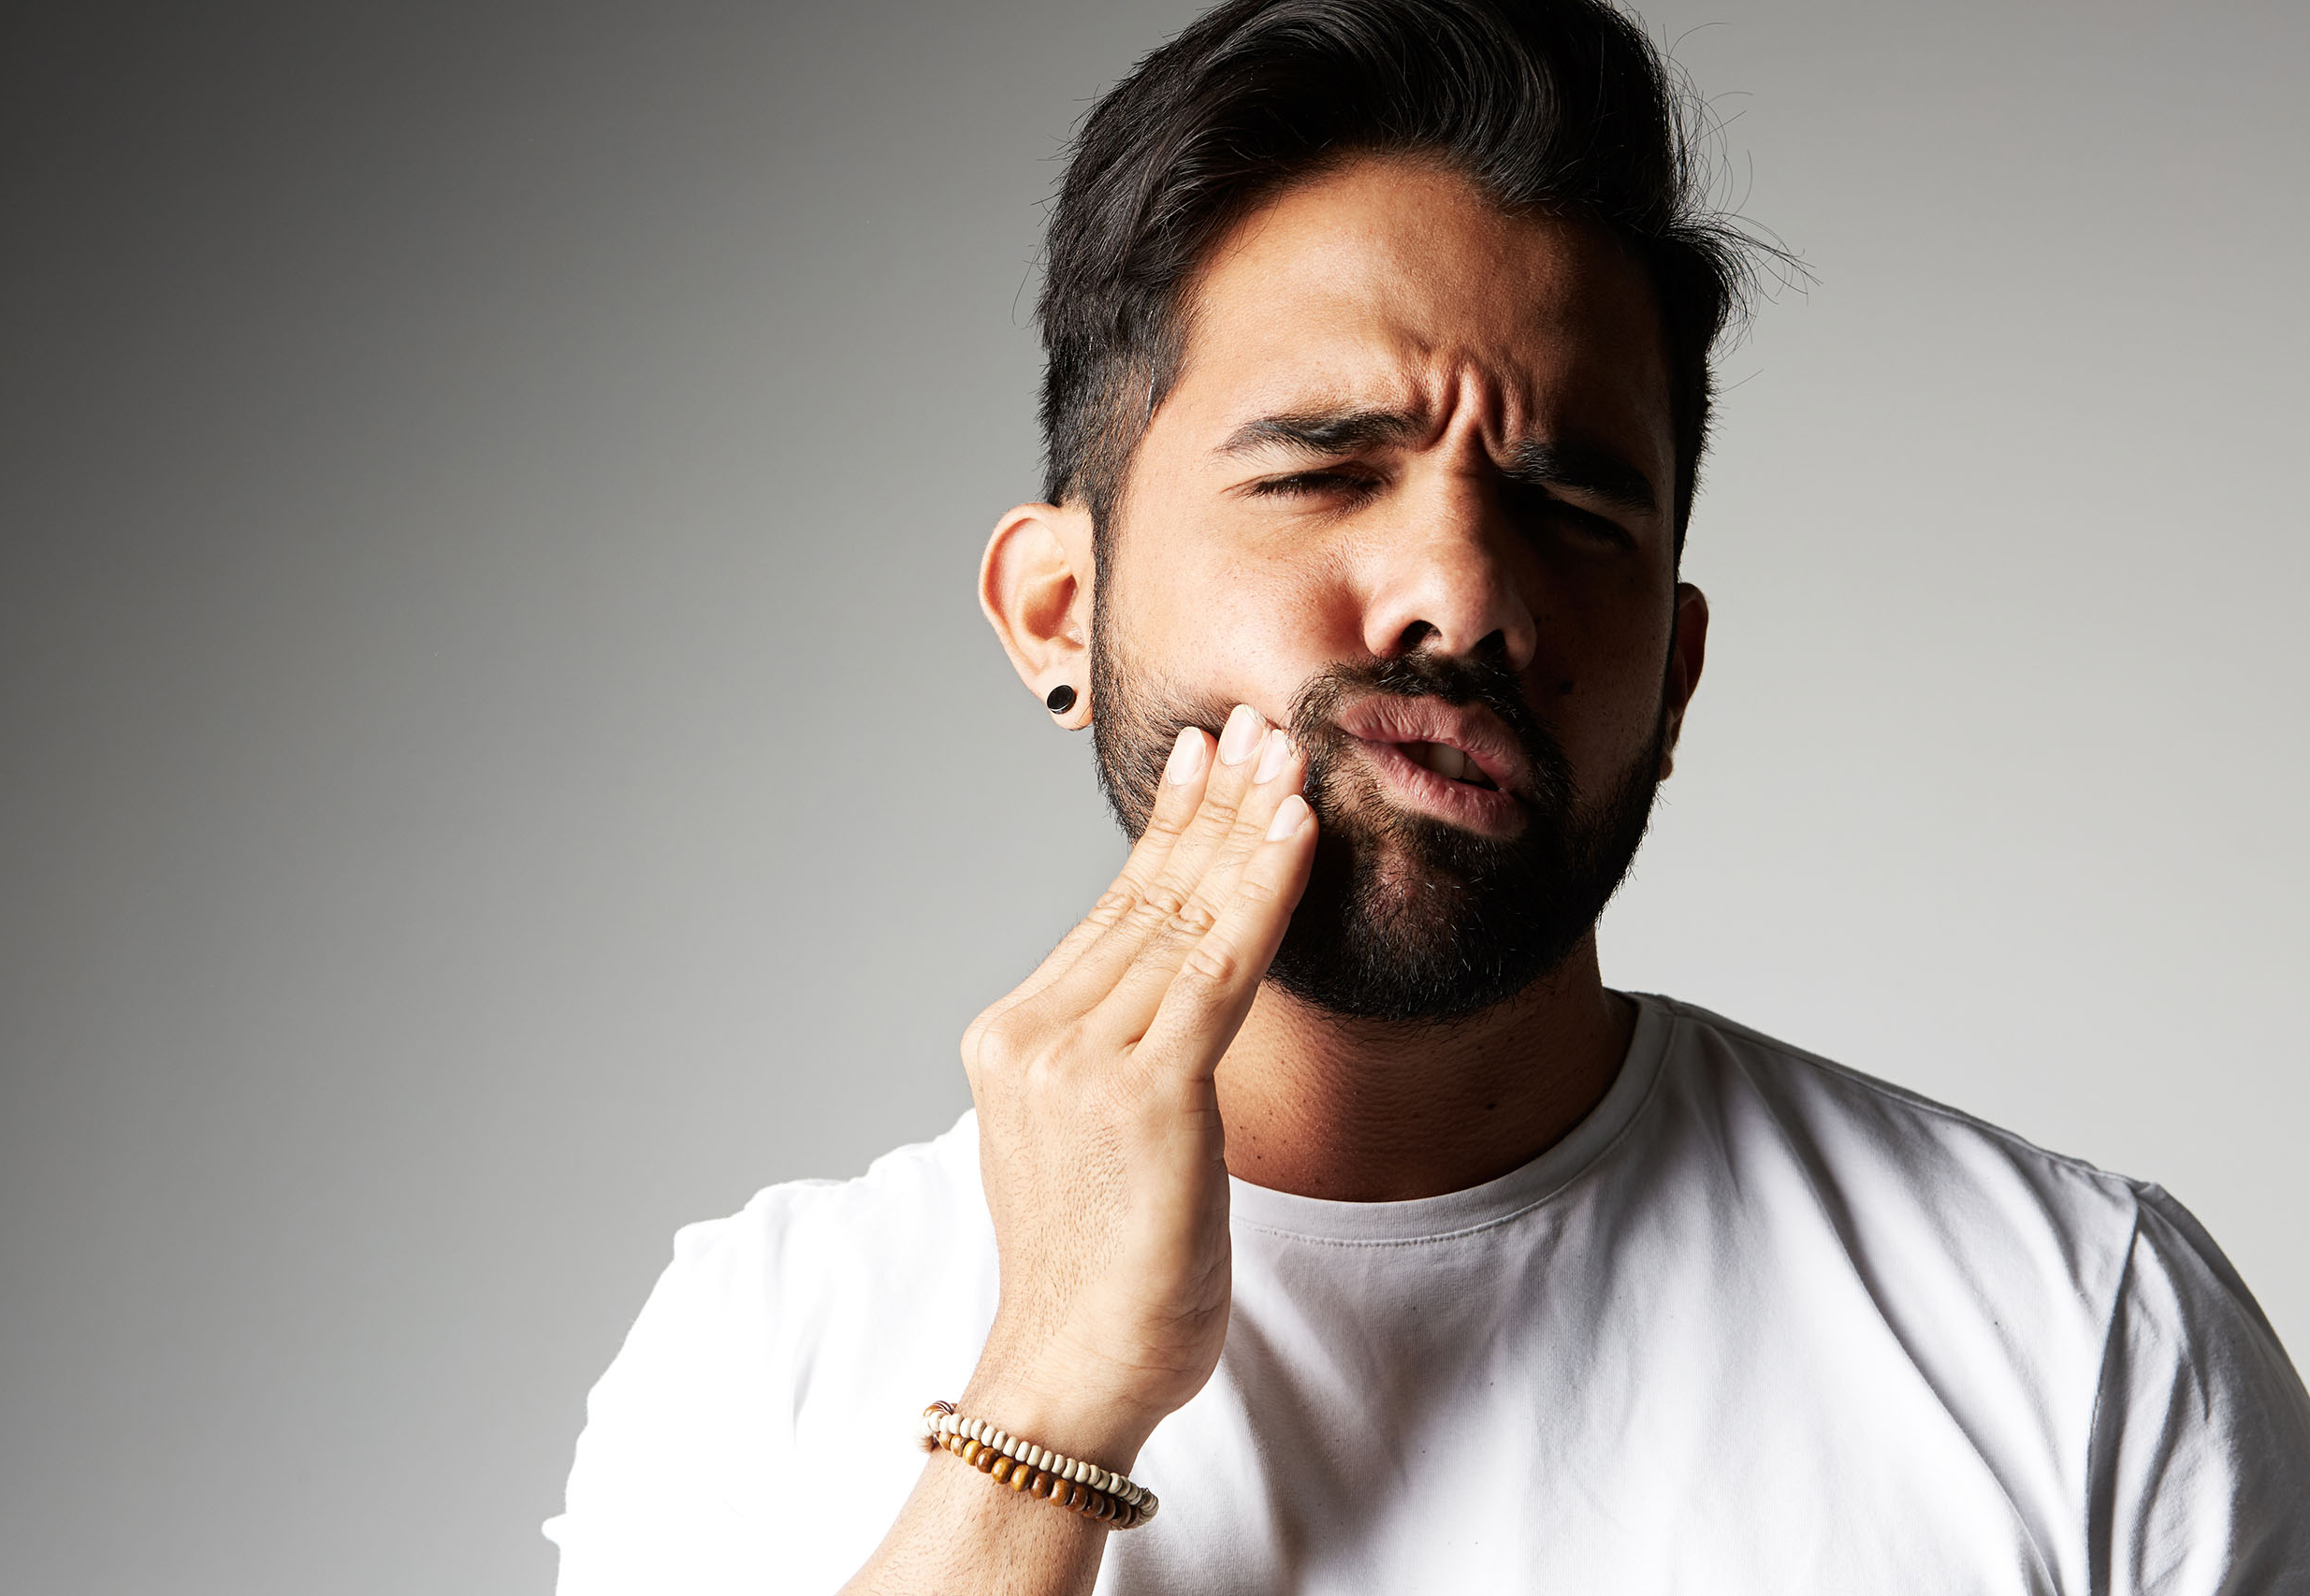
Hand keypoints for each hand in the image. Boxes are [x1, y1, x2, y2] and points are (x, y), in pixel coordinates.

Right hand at [957, 704, 1315, 1469]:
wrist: (1072, 1369)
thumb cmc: (1096, 1267)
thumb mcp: (1090, 1136)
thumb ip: (1116, 1051)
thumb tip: (1177, 983)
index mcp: (1014, 1035)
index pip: (1113, 910)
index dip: (1169, 827)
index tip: (1207, 759)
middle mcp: (1035, 1033)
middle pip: (1147, 895)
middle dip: (1212, 800)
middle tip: (1259, 719)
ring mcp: (1082, 1059)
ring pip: (1187, 918)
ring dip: (1247, 824)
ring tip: (1289, 752)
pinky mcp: (1144, 1093)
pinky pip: (1219, 969)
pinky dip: (1264, 890)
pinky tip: (1295, 828)